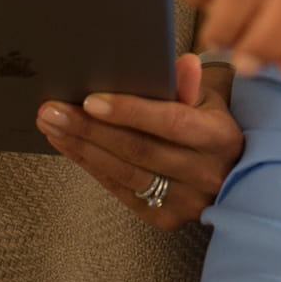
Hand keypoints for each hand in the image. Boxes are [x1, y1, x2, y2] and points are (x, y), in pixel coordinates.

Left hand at [36, 54, 242, 230]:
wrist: (228, 175)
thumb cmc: (210, 128)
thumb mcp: (208, 100)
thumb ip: (190, 84)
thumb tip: (183, 63)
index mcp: (219, 138)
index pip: (171, 123)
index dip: (130, 112)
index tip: (90, 100)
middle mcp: (205, 173)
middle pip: (139, 150)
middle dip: (90, 129)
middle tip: (52, 110)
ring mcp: (185, 201)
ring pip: (125, 173)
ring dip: (83, 148)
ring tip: (52, 126)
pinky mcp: (164, 218)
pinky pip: (121, 190)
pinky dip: (92, 166)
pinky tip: (70, 147)